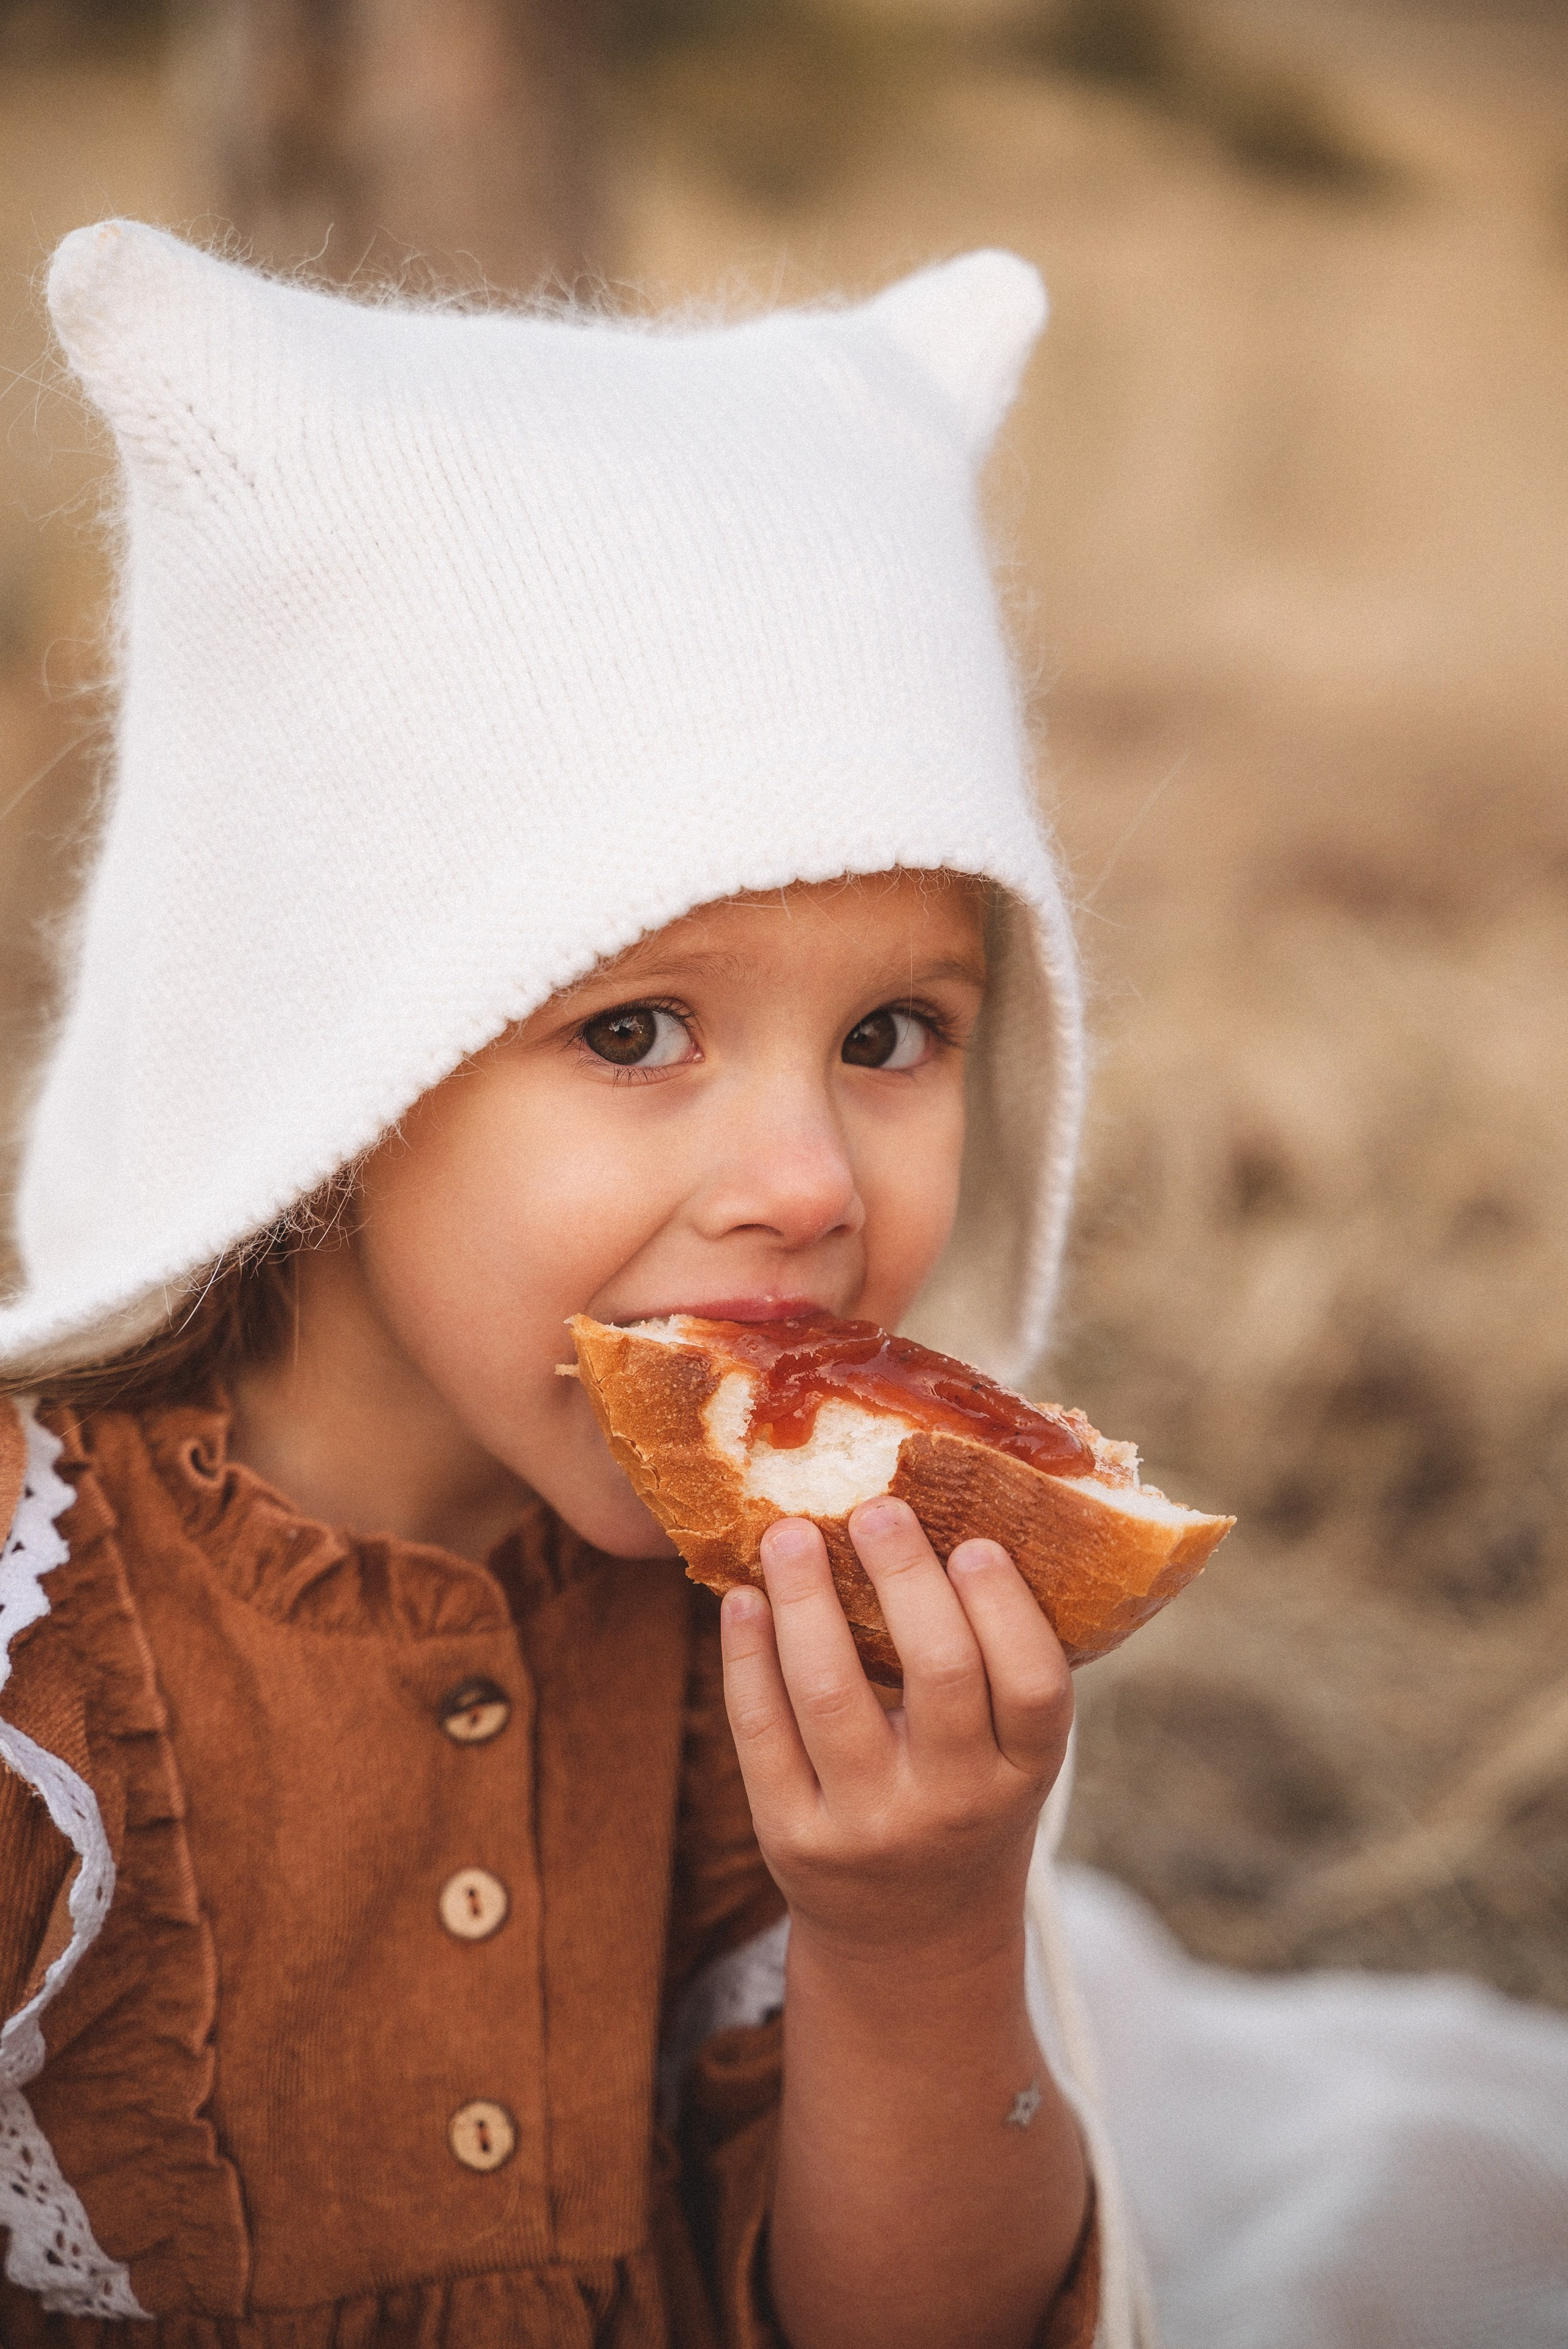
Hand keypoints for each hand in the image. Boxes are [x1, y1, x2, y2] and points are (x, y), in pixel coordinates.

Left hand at [719, 1498, 1072, 1972]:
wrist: (910, 1938)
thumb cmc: (966, 1801)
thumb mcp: (1007, 1755)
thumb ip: (991, 1664)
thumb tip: (946, 1513)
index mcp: (1024, 1775)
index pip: (1034, 1687)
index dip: (1005, 1608)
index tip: (972, 1540)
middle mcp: (954, 1805)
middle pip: (938, 1673)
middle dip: (904, 1578)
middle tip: (876, 1508)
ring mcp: (868, 1826)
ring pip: (830, 1692)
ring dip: (806, 1598)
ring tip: (789, 1532)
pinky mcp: (791, 1839)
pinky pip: (760, 1731)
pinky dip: (747, 1655)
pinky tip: (743, 1599)